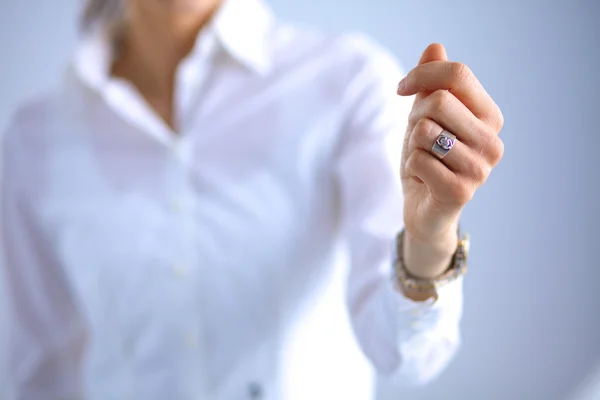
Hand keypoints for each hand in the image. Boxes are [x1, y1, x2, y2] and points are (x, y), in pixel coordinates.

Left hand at [397, 44, 503, 276]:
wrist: (424, 208)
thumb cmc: (427, 158)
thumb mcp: (425, 115)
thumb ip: (431, 82)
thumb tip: (435, 47)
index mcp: (489, 116)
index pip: (458, 74)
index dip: (421, 75)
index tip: (401, 88)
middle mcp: (493, 141)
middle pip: (439, 101)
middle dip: (415, 116)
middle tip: (418, 138)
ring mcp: (481, 168)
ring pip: (425, 131)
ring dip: (413, 146)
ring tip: (424, 160)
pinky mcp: (461, 191)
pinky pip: (419, 160)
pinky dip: (411, 166)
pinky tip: (423, 179)